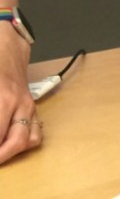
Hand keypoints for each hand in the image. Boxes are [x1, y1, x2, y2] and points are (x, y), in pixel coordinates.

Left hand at [0, 24, 40, 164]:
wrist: (6, 41)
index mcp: (3, 100)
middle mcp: (19, 105)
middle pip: (16, 142)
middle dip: (2, 156)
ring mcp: (28, 105)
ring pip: (29, 140)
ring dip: (13, 152)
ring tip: (0, 154)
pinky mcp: (31, 104)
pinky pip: (36, 130)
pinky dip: (25, 141)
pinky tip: (11, 142)